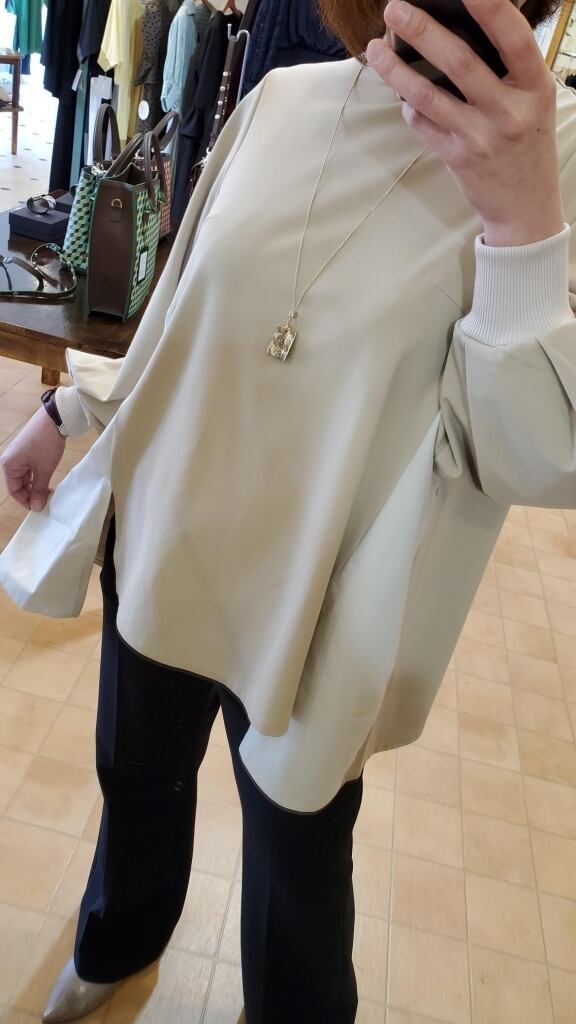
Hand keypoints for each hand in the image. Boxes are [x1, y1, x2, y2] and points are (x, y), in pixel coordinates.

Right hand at [0, 407, 65, 511]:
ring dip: (35, 485)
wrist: (54, 419)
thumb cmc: (46, 444)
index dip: (26, 501)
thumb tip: (36, 507)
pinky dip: (37, 476)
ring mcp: (18, 454)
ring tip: (49, 491)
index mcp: (9, 465)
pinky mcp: (26, 450)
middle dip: (31, 493)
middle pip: (18, 484)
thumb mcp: (43, 470)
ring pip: (24, 477)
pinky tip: (47, 479)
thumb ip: (38, 490)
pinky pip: (28, 468)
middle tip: (46, 499)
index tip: (40, 507)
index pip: (14, 491)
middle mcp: (9, 460)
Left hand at [366, 0, 564, 245]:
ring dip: (396, 70)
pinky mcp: (457, 158)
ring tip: (374, 47)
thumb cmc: (527, 143)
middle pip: (461, 63)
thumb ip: (508, 70)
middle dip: (424, 32)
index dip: (491, 9)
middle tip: (395, 9)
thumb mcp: (533, 101)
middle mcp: (508, 111)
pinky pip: (423, 124)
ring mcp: (480, 136)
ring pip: (430, 96)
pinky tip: (399, 92)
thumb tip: (463, 28)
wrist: (525, 207)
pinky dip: (408, 106)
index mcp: (534, 87)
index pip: (514, 38)